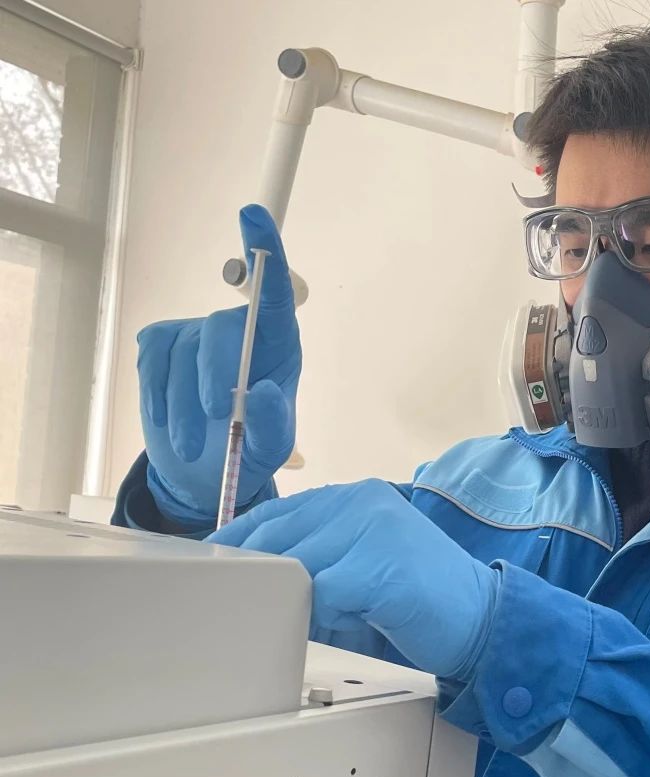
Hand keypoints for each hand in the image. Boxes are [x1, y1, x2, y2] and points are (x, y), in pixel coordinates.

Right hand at [137, 205, 300, 523]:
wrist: (204, 471)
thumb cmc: (247, 448)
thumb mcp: (270, 445)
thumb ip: (271, 421)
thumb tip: (261, 391)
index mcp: (278, 343)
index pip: (275, 292)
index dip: (265, 251)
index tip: (253, 215)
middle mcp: (240, 330)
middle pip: (223, 327)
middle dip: (216, 372)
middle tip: (216, 414)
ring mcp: (196, 334)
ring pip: (184, 352)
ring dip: (183, 402)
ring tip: (193, 441)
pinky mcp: (160, 346)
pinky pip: (152, 360)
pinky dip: (157, 394)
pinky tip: (166, 419)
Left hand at [207, 480, 500, 678]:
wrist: (482, 622)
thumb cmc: (417, 603)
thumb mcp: (357, 569)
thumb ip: (314, 560)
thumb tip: (248, 582)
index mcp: (354, 497)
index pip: (272, 514)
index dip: (236, 546)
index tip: (210, 574)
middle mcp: (361, 501)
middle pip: (274, 539)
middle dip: (254, 580)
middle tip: (233, 613)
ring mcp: (372, 529)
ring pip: (293, 567)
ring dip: (289, 603)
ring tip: (303, 625)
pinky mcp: (379, 566)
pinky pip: (320, 595)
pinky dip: (318, 619)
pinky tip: (336, 630)